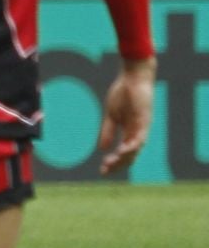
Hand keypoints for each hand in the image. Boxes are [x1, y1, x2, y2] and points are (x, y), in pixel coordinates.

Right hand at [96, 58, 154, 174]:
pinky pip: (140, 138)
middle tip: (103, 170)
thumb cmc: (122, 93)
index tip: (101, 170)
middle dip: (117, 165)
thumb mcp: (111, 115)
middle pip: (130, 156)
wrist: (132, 77)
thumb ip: (107, 131)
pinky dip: (131, 146)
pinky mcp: (145, 121)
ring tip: (109, 163)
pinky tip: (121, 151)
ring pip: (135, 150)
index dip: (113, 163)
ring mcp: (142, 127)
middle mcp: (138, 132)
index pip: (123, 153)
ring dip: (122, 159)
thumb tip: (102, 149)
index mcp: (130, 131)